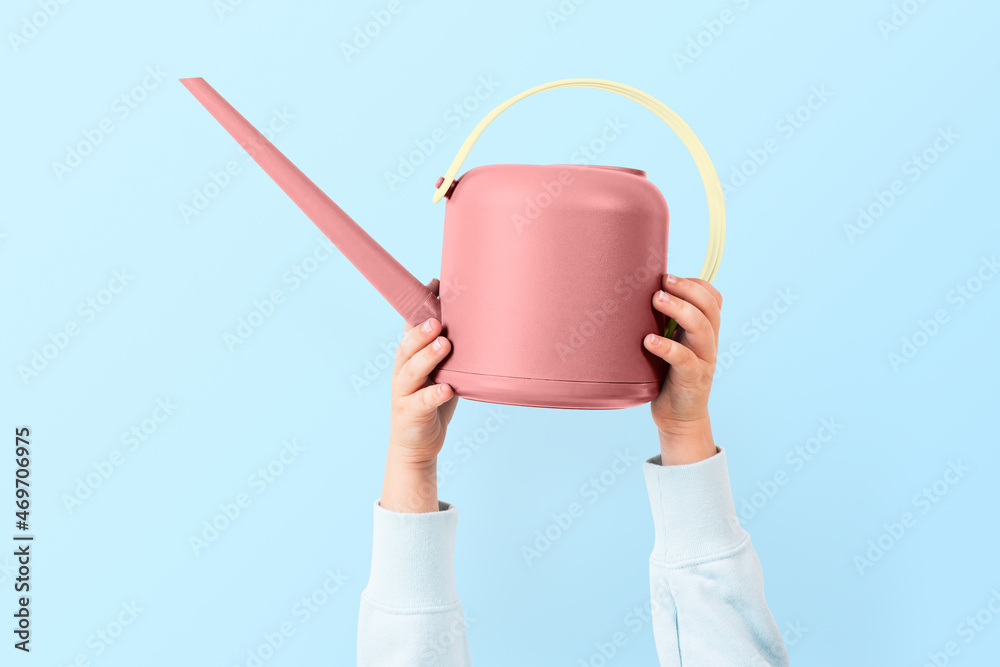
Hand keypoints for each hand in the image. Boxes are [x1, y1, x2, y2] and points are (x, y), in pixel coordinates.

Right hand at [380, 281, 457, 511]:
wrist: (416, 445)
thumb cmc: (433, 401)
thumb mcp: (440, 371)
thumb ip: (450, 348)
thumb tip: (475, 317)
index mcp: (410, 357)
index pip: (410, 327)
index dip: (419, 306)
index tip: (433, 285)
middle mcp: (402, 371)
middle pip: (407, 346)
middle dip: (421, 331)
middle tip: (438, 320)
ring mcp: (403, 393)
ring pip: (411, 371)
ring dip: (427, 356)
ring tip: (444, 344)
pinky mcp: (410, 414)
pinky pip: (422, 402)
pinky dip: (434, 394)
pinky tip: (446, 389)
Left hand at [643, 274, 722, 464]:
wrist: (678, 417)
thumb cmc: (668, 375)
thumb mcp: (671, 343)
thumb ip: (664, 322)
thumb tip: (634, 293)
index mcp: (705, 330)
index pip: (713, 298)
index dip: (695, 284)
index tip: (668, 277)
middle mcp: (708, 342)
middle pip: (709, 307)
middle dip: (687, 289)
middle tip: (663, 281)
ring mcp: (703, 360)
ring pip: (701, 328)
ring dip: (679, 309)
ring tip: (656, 299)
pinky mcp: (692, 379)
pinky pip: (684, 359)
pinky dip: (667, 347)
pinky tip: (648, 340)